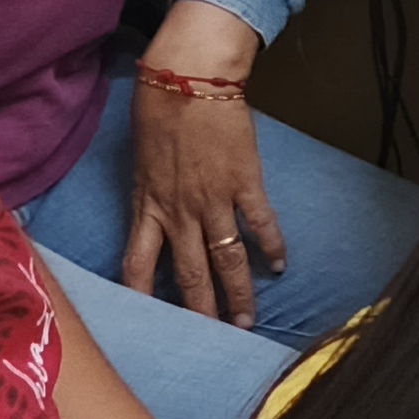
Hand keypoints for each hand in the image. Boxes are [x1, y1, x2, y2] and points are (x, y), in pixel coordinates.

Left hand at [126, 5, 281, 326]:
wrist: (189, 76)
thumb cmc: (158, 110)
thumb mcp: (139, 160)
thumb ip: (148, 194)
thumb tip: (155, 216)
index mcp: (148, 206)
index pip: (138, 265)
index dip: (142, 298)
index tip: (148, 324)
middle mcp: (180, 212)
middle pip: (190, 275)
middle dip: (200, 312)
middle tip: (211, 341)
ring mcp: (214, 200)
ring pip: (227, 261)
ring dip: (239, 295)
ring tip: (247, 321)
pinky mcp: (245, 182)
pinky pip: (261, 223)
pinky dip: (272, 246)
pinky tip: (279, 266)